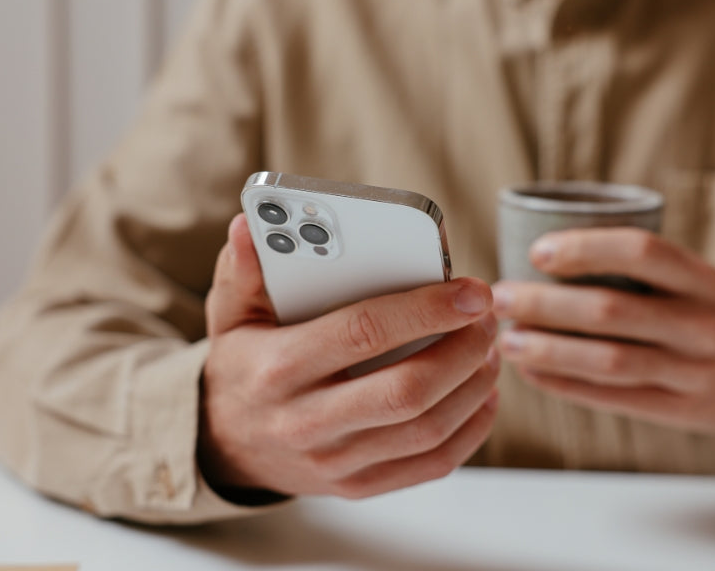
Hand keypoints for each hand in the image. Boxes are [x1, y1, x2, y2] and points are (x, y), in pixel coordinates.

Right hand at [197, 214, 499, 498]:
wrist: (224, 445)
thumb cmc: (242, 366)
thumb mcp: (230, 315)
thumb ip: (243, 272)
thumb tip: (247, 228)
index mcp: (279, 368)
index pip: (363, 333)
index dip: (425, 309)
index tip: (470, 290)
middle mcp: (307, 421)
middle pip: (407, 390)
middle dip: (463, 350)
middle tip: (487, 317)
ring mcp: (336, 461)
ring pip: (428, 430)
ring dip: (474, 386)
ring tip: (489, 348)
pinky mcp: (358, 485)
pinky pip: (431, 464)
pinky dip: (471, 430)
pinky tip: (483, 394)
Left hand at [491, 228, 714, 432]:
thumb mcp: (697, 279)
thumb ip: (642, 267)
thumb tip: (544, 251)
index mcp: (704, 280)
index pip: (642, 251)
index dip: (585, 248)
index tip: (538, 251)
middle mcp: (702, 324)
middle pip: (611, 311)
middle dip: (545, 304)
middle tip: (501, 297)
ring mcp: (693, 372)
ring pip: (608, 361)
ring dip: (547, 350)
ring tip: (507, 340)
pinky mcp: (680, 411)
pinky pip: (613, 398)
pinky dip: (565, 385)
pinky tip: (532, 372)